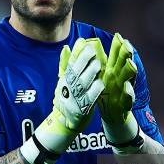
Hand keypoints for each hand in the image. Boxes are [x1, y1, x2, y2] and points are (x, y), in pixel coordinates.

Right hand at [36, 37, 104, 152]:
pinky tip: (101, 83)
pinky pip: (90, 98)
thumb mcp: (63, 80)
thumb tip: (66, 47)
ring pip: (83, 83)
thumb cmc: (66, 98)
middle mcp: (69, 87)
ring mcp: (75, 98)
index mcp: (65, 79)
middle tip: (92, 50)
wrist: (64, 121)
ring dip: (90, 73)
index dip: (76, 52)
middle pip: (76, 71)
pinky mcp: (82, 108)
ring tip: (98, 64)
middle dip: (84, 60)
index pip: (70, 63)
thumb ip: (65, 64)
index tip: (83, 42)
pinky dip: (94, 90)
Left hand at [98, 33, 136, 125]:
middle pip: (124, 64)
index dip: (118, 46)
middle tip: (127, 45)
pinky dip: (128, 93)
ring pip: (128, 79)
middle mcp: (119, 78)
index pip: (116, 56)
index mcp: (112, 71)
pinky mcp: (124, 103)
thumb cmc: (105, 92)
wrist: (112, 114)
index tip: (118, 36)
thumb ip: (96, 61)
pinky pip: (127, 98)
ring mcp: (123, 90)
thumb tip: (87, 43)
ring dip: (130, 71)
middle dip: (126, 54)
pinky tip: (127, 88)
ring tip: (130, 63)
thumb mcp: (99, 76)